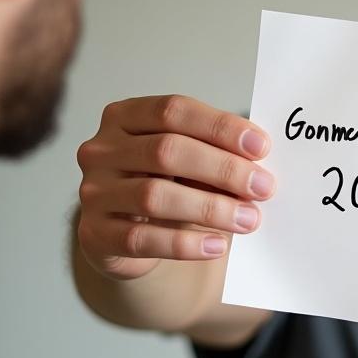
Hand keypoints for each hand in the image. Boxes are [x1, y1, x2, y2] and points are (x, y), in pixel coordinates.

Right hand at [76, 95, 274, 280]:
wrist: (128, 234)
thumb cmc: (167, 184)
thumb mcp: (188, 162)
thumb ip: (215, 156)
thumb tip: (258, 167)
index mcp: (125, 117)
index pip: (173, 111)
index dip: (220, 127)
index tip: (261, 147)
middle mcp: (101, 150)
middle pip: (166, 151)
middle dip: (223, 169)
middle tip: (264, 187)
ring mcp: (93, 192)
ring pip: (154, 196)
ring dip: (211, 208)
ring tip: (249, 219)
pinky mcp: (94, 234)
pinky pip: (140, 239)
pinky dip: (184, 244)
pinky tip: (215, 246)